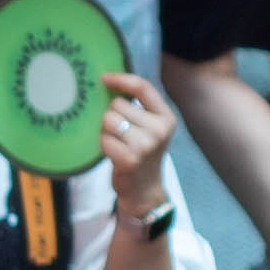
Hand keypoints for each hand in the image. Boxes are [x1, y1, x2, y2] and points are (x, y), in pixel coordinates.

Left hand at [96, 73, 176, 217]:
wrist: (144, 190)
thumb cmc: (141, 153)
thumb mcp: (149, 128)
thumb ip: (138, 106)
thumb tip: (109, 80)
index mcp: (166, 118)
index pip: (142, 87)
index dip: (120, 79)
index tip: (103, 78)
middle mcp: (159, 130)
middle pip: (117, 104)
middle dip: (111, 116)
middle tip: (120, 134)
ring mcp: (146, 145)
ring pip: (108, 120)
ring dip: (105, 131)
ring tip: (117, 144)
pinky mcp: (130, 159)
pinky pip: (104, 139)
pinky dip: (103, 145)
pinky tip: (114, 155)